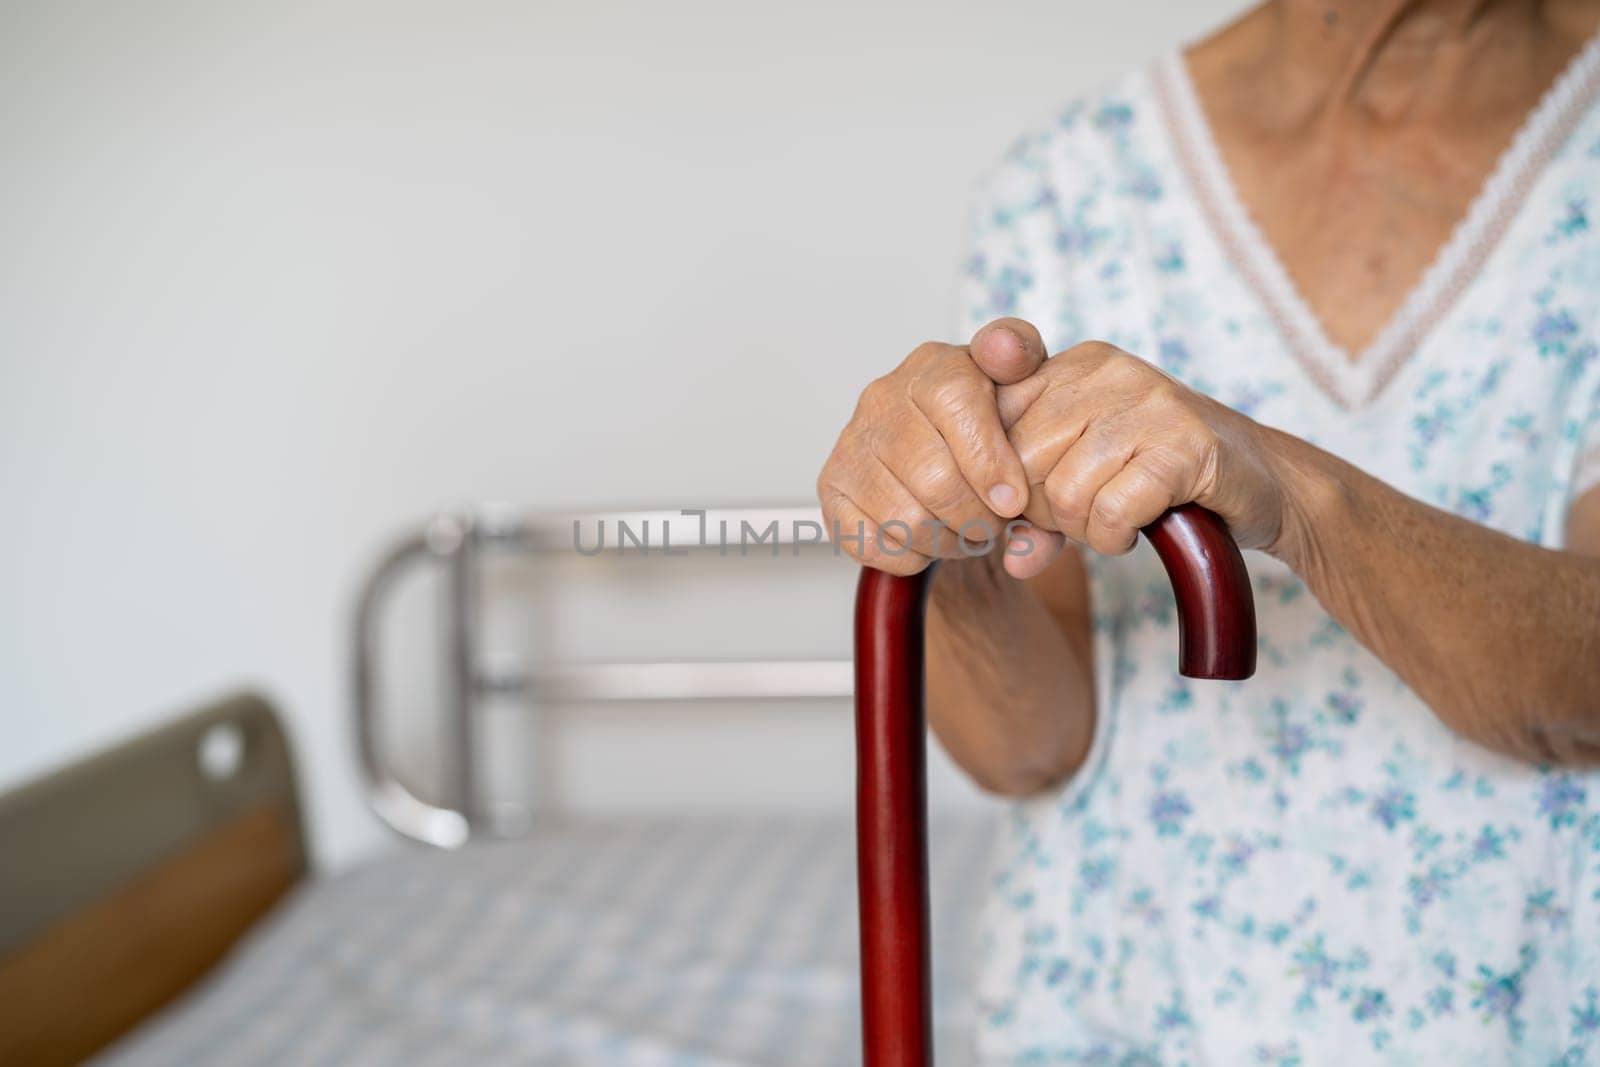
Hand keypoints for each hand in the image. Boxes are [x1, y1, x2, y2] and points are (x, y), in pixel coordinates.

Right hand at [816, 319, 1049, 574]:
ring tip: (965, 532)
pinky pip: (869, 542)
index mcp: (933, 367)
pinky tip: (927, 538)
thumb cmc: (992, 420)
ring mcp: (852, 444)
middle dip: (977, 517)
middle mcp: (883, 399)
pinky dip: (908, 555)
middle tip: (994, 524)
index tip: (1013, 500)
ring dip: (947, 541)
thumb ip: (1022, 355)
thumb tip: (1003, 352)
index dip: (990, 464)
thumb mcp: (1023, 381)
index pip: (955, 407)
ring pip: (906, 518)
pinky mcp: (832, 488)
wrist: (947, 450)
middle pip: (934, 478)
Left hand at [994, 338, 1288, 577]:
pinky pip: (1110, 511)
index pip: (991, 419)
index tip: (1028, 506)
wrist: (1265, 480)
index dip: (1001, 480)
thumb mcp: (1085, 479)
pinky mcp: (1185, 444)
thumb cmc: (1164, 476)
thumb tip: (1012, 561)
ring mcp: (1149, 402)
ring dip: (1083, 528)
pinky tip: (1136, 530)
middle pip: (1020, 461)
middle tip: (1082, 518)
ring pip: (1062, 490)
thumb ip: (1036, 512)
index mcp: (1074, 366)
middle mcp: (1107, 372)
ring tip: (1114, 521)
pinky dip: (1115, 538)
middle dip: (1042, 510)